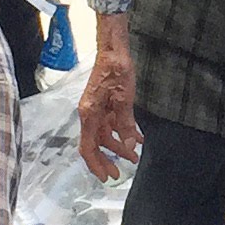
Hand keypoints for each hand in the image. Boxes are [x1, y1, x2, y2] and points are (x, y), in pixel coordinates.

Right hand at [79, 20, 139, 178]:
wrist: (113, 48)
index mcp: (89, 115)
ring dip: (119, 145)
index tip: (106, 177)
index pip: (88, 147)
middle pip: (96, 144)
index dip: (96, 164)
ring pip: (105, 134)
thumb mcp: (124, 99)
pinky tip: (136, 137)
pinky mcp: (104, 102)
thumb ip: (126, 124)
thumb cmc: (116, 70)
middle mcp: (89, 114)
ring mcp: (96, 108)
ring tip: (134, 155)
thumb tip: (129, 146)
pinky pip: (111, 123)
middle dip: (107, 159)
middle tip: (119, 172)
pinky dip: (122, 131)